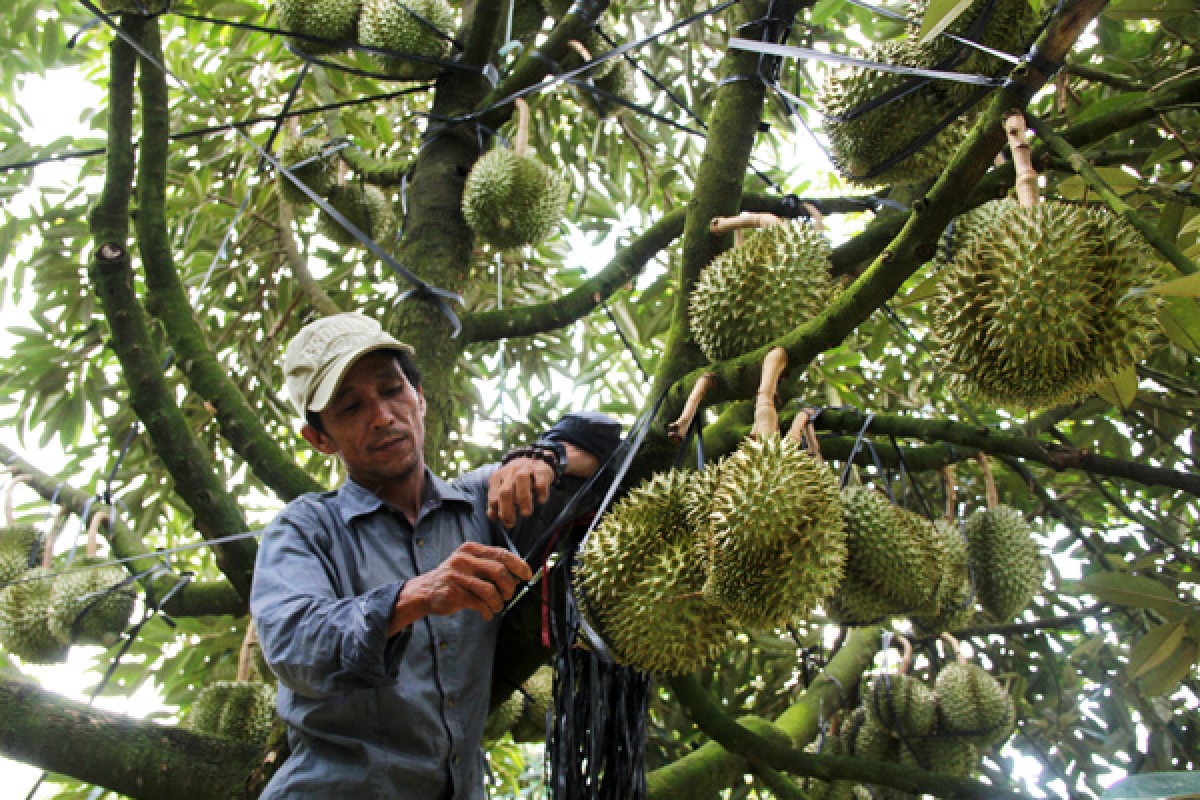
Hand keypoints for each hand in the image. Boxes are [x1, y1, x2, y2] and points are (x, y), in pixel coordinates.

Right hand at [391, 542, 532, 632]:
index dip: (518, 565)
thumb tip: (518, 575)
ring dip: (499, 602)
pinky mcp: (454, 593)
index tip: (527, 575)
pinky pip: (480, 604)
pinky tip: (486, 613)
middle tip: (509, 595)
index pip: (501, 554)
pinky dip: (487, 611)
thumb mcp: (469, 563)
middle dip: (510, 586)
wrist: (425, 591)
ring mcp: (458, 576)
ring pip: (490, 590)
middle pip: (498, 571)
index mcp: (471, 549)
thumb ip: (490, 565)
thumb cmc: (454, 578)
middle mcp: (464, 560)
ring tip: (497, 606)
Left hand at [487, 456, 554, 527]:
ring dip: (523, 500)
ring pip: (521, 482)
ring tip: (526, 513)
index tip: (505, 522)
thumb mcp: (503, 486)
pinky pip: (540, 482)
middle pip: (505, 492)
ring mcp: (525, 469)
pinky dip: (540, 494)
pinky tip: (540, 501)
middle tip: (512, 523)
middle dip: (507, 511)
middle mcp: (510, 471)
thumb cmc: (517, 479)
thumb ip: (496, 499)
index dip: (497, 512)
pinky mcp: (541, 470)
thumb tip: (492, 516)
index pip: (493, 497)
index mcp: (497, 477)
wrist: (535, 458)